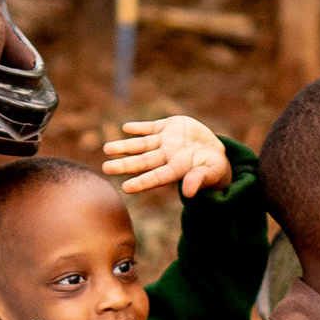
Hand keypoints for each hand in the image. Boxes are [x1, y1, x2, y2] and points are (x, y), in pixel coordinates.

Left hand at [101, 115, 231, 199]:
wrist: (214, 150)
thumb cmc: (213, 168)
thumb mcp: (210, 173)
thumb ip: (198, 180)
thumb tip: (188, 193)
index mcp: (177, 170)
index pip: (156, 177)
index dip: (142, 182)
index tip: (125, 188)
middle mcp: (167, 157)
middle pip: (143, 162)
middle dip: (124, 165)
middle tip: (105, 168)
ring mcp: (166, 142)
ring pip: (141, 145)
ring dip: (124, 146)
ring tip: (107, 148)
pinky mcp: (169, 127)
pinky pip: (151, 127)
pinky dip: (139, 128)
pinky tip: (126, 128)